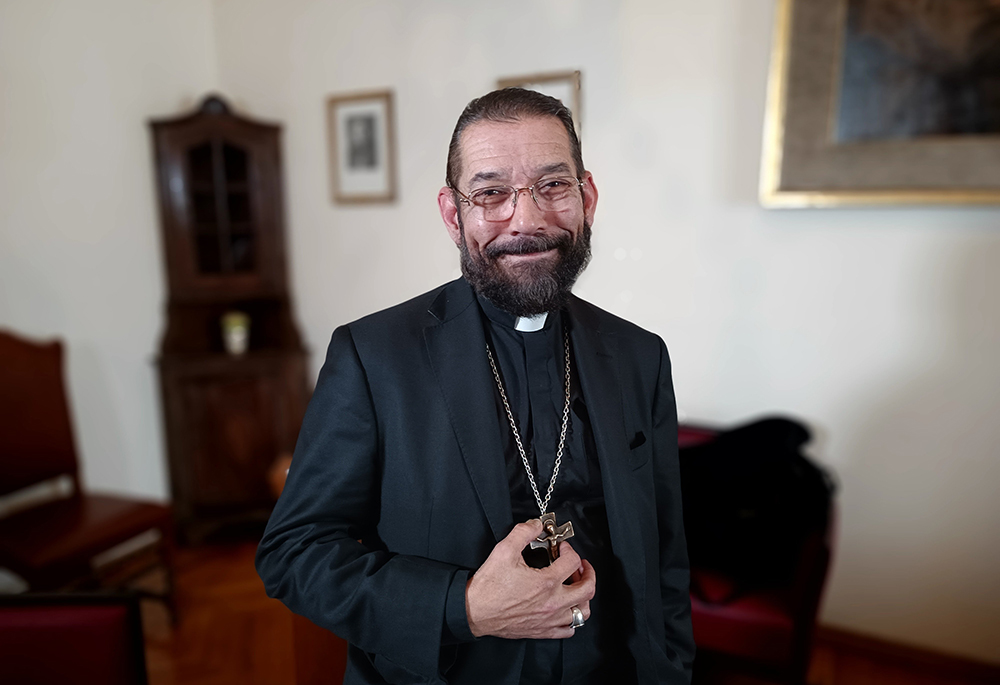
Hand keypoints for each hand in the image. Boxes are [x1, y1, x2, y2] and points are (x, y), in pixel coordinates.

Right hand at [465, 519, 595, 639]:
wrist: (474, 611)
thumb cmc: (488, 586)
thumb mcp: (504, 550)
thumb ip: (523, 532)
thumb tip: (536, 525)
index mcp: (546, 582)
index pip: (572, 561)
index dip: (569, 549)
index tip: (562, 547)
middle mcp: (553, 602)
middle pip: (587, 588)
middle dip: (588, 572)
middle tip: (581, 565)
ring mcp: (550, 619)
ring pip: (583, 612)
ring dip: (584, 597)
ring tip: (577, 587)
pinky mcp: (543, 631)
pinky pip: (569, 630)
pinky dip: (573, 618)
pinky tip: (566, 608)